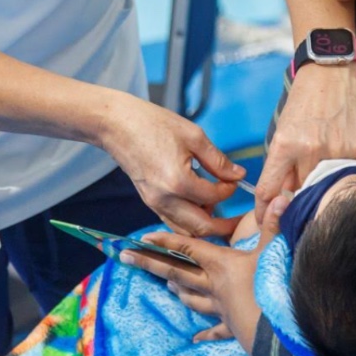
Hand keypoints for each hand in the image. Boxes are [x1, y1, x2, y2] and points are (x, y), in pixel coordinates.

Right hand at [99, 92, 244, 236]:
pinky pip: (172, 222)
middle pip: (201, 228)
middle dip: (223, 225)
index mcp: (178, 182)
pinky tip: (197, 205)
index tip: (234, 179)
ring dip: (204, 225)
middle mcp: (165, 199)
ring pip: (185, 230)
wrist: (117, 125)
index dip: (229, 189)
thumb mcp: (193, 136)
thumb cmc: (153, 124)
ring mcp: (154, 203)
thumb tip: (238, 175)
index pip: (214, 197)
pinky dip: (188, 221)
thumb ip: (217, 160)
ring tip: (217, 209)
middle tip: (237, 218)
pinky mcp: (148, 202)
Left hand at [125, 193, 288, 347]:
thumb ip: (274, 223)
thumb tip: (282, 194)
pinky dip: (205, 333)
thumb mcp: (274, 251)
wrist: (279, 333)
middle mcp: (214, 286)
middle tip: (126, 258)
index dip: (166, 240)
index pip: (188, 248)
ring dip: (178, 291)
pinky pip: (215, 330)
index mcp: (221, 265)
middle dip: (152, 264)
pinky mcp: (232, 327)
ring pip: (192, 298)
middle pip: (178, 273)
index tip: (143, 237)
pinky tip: (195, 338)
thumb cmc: (274, 289)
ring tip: (167, 286)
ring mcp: (221, 308)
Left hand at [257, 62, 355, 216]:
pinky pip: (343, 173)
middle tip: (296, 196)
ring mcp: (335, 151)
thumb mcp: (284, 129)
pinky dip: (338, 172)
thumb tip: (283, 193)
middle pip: (299, 192)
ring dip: (318, 185)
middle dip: (296, 198)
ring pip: (322, 186)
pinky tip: (337, 155)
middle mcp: (309, 151)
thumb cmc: (305, 101)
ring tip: (318, 170)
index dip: (265, 211)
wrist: (332, 72)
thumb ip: (283, 163)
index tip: (265, 221)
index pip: (270, 189)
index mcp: (284, 145)